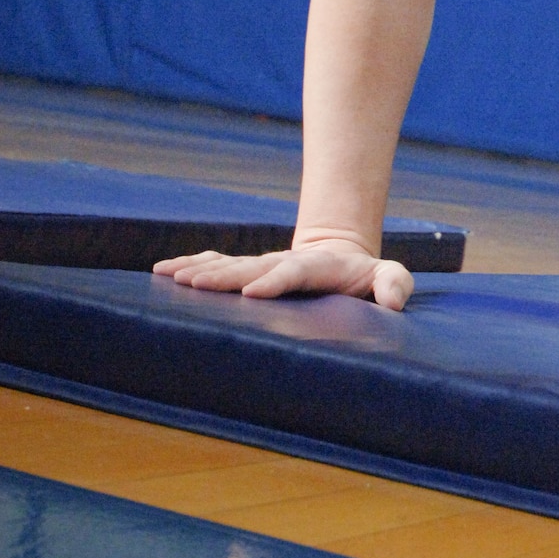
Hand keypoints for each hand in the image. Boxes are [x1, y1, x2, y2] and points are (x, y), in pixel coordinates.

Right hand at [153, 238, 413, 308]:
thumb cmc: (366, 277)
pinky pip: (217, 264)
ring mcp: (263, 265)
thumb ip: (395, 284)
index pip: (292, 272)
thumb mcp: (389, 276)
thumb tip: (394, 302)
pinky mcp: (249, 271)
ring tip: (168, 275)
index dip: (273, 281)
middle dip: (222, 276)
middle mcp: (282, 262)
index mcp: (314, 267)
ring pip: (227, 265)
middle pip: (250, 267)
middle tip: (192, 283)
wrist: (341, 255)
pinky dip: (191, 264)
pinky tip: (164, 270)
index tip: (251, 292)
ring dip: (198, 270)